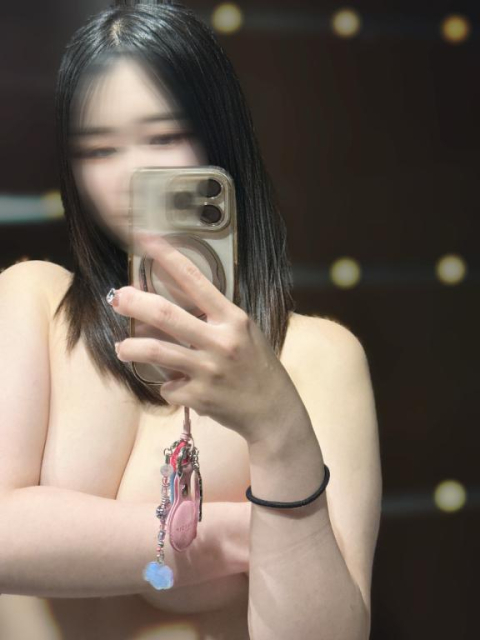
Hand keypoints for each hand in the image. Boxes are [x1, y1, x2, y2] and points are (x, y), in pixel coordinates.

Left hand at [108, 230, 304, 444]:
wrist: (273, 410)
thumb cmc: (257, 366)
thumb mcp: (243, 332)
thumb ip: (212, 317)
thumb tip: (168, 302)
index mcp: (233, 319)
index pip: (196, 280)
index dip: (167, 257)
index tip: (145, 240)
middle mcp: (221, 342)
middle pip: (166, 315)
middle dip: (134, 303)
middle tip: (117, 298)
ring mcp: (209, 370)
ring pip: (156, 351)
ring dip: (130, 347)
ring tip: (122, 348)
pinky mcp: (199, 397)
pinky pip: (168, 387)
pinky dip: (166, 385)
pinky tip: (173, 385)